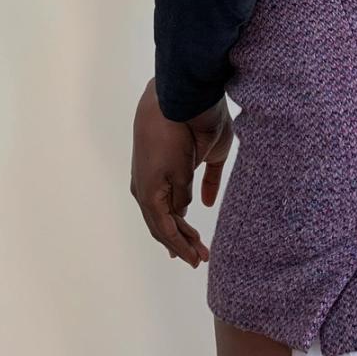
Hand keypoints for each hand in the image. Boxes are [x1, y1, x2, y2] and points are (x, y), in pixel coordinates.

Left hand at [130, 78, 232, 266]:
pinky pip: (164, 224)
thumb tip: (205, 204)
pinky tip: (190, 251)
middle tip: (200, 257)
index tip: (197, 245)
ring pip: (162, 227)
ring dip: (182, 245)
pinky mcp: (151, 190)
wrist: (189, 98)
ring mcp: (147, 187)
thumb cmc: (201, 117)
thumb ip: (205, 180)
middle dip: (182, 241)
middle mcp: (147, 182)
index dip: (180, 230)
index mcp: (157, 171)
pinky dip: (177, 240)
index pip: (165, 209)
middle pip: (162, 222)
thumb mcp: (209, 155)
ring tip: (200, 257)